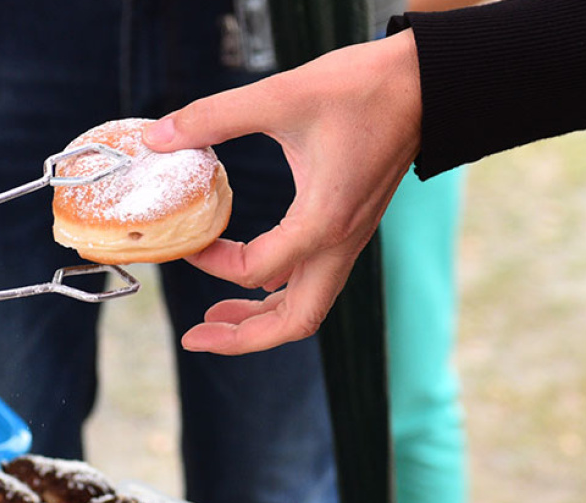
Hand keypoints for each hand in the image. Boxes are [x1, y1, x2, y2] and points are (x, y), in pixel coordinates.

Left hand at [143, 31, 422, 354]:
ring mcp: (350, 238)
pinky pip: (316, 278)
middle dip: (242, 338)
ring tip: (215, 318)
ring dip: (262, 321)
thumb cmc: (364, 88)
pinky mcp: (352, 226)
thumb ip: (213, 117)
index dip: (209, 261)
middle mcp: (340, 242)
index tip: (185, 240)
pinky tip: (253, 276)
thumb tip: (157, 138)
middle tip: (194, 338)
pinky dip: (281, 291)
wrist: (429, 81)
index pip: (254, 271)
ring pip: (309, 306)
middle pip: (295, 322)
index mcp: (322, 222)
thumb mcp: (281, 96)